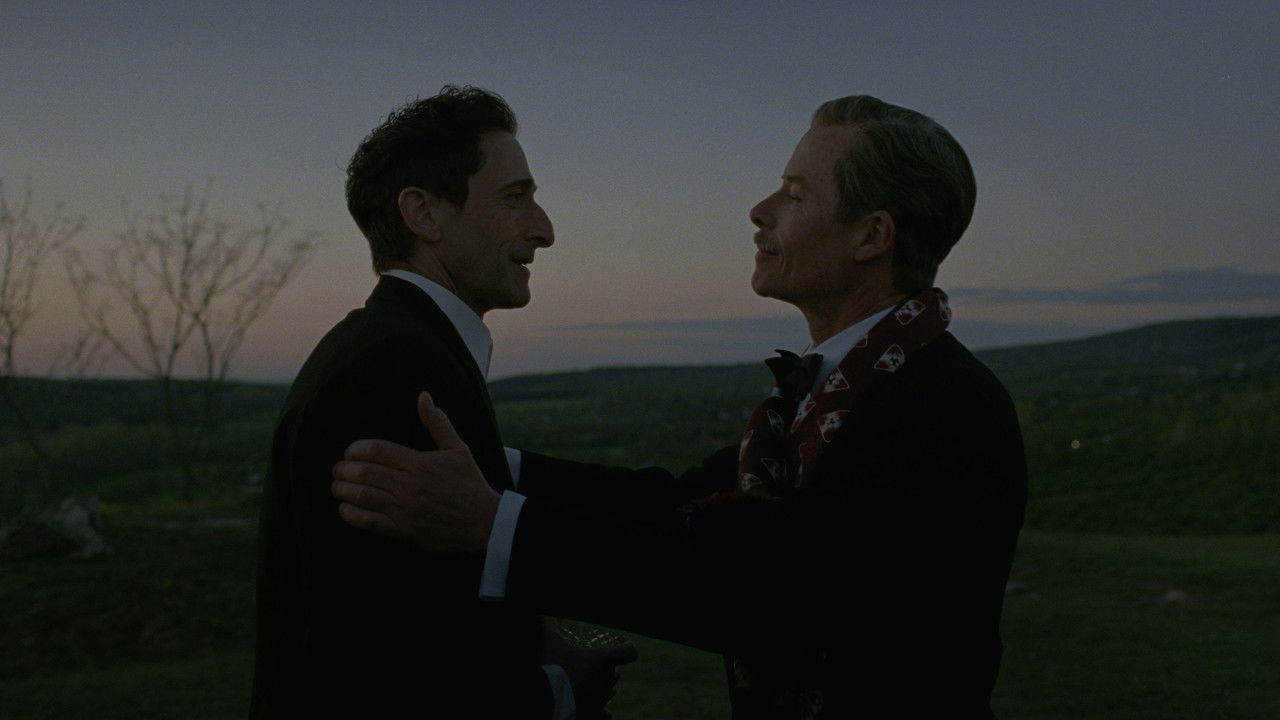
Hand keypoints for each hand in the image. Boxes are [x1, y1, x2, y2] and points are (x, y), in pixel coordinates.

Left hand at [331, 392, 499, 555]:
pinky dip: (350, 514)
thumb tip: (423, 396)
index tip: (350, 453)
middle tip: (338, 470)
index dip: (355, 449)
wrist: (484, 523)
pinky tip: (345, 509)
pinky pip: (367, 522)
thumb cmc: (469, 484)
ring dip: (342, 490)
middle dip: (342, 469)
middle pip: (363, 472)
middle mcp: (409, 485)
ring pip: (361, 495)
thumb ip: (437, 422)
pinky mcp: (402, 531)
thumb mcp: (458, 449)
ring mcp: (404, 509)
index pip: (375, 449)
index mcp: (419, 463)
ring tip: (338, 487)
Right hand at [538, 618, 637, 719]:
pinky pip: (605, 714)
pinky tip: (599, 711)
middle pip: (615, 672)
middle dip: (607, 669)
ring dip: (602, 687)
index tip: (624, 644)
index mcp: (603, 660)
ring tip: (590, 684)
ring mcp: (601, 699)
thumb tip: (544, 611)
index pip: (629, 652)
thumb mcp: (550, 641)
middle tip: (593, 665)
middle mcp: (607, 680)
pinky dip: (602, 712)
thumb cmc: (552, 667)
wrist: (546, 700)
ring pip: (609, 692)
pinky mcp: (594, 714)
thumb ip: (550, 623)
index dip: (628, 646)